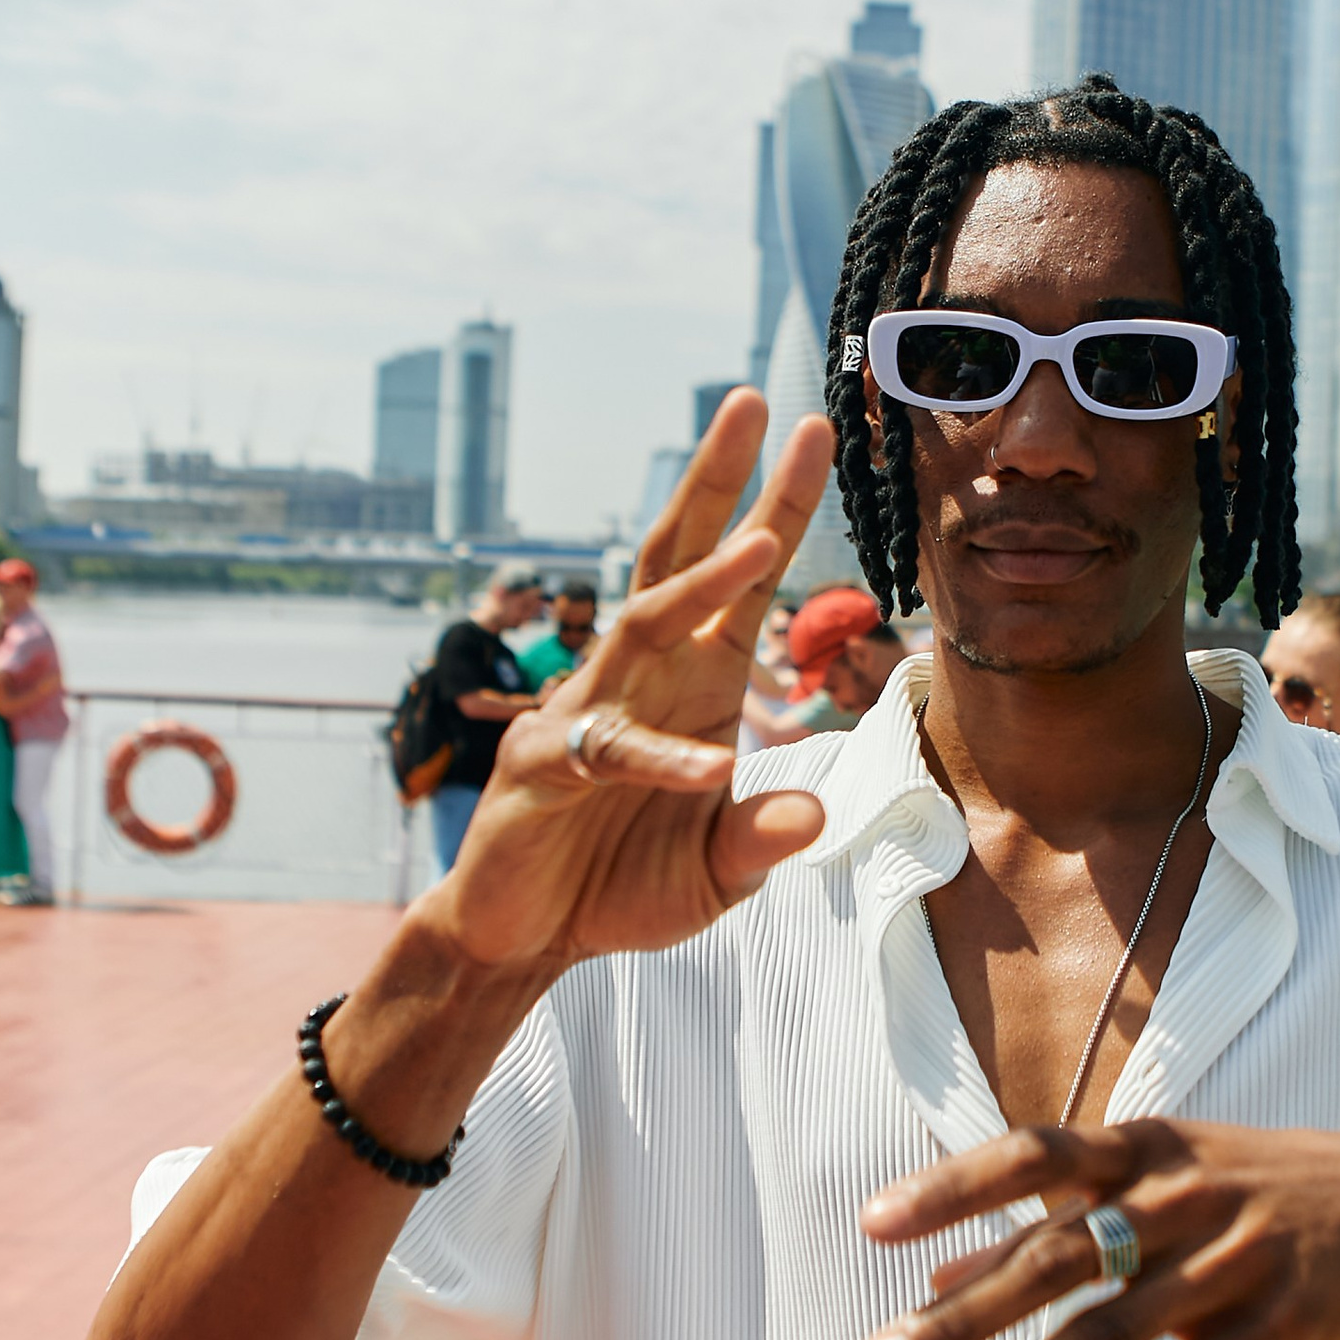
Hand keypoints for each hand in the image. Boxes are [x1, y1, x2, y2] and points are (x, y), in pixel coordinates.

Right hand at [433, 391, 834, 976]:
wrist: (525, 938)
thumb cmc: (619, 887)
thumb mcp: (716, 873)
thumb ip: (762, 839)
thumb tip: (814, 812)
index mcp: (694, 685)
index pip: (741, 583)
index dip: (777, 507)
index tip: (813, 433)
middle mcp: (643, 680)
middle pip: (680, 560)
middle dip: (718, 484)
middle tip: (751, 401)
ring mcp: (588, 713)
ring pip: (645, 626)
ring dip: (702, 585)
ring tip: (762, 542)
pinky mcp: (544, 767)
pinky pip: (608, 750)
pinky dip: (661, 760)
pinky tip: (711, 770)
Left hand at [856, 1119, 1339, 1339]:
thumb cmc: (1256, 1190)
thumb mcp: (1164, 1178)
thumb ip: (1054, 1220)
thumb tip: (934, 1273)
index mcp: (1146, 1151)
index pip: (1032, 1159)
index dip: (952, 1190)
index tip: (870, 1225)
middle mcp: (1182, 1201)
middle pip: (1055, 1259)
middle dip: (960, 1316)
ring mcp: (1234, 1267)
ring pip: (1110, 1335)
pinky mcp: (1280, 1333)